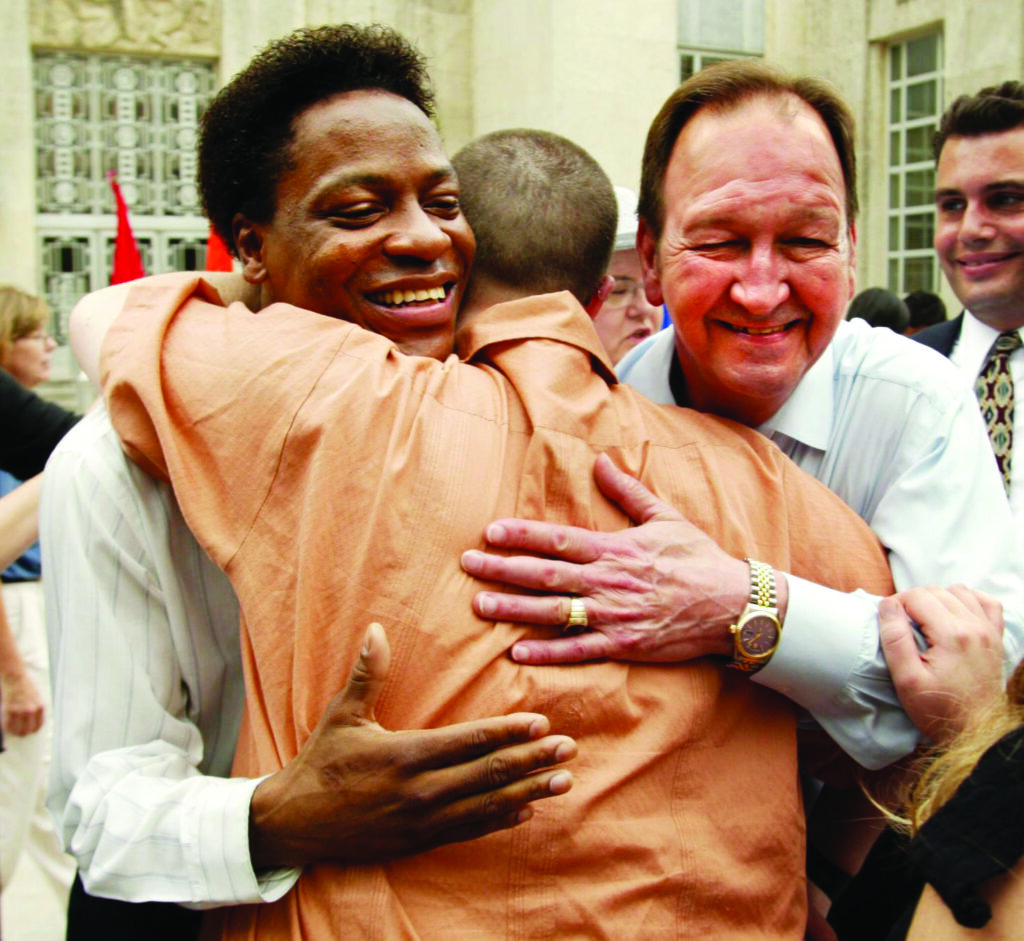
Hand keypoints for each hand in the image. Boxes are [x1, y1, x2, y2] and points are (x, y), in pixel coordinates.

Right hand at [1, 670, 44, 735]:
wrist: (15, 678)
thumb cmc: (25, 687)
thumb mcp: (36, 697)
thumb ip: (36, 709)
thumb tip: (32, 723)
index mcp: (40, 706)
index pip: (39, 725)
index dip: (34, 730)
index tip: (31, 732)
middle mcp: (32, 710)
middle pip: (28, 729)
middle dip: (24, 733)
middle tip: (21, 734)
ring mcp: (20, 711)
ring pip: (18, 730)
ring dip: (15, 732)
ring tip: (14, 732)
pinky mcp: (9, 710)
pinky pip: (8, 725)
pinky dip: (7, 728)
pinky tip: (7, 728)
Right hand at [248, 622, 576, 868]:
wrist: (294, 823)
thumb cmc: (321, 762)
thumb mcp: (342, 715)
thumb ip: (367, 674)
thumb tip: (376, 629)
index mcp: (405, 756)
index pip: (468, 742)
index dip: (507, 733)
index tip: (540, 724)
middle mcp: (420, 792)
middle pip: (487, 774)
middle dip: (531, 761)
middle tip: (567, 749)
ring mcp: (422, 822)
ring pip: (487, 806)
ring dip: (529, 792)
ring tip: (562, 782)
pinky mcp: (420, 842)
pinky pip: (469, 831)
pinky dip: (500, 821)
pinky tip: (526, 811)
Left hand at [461, 453, 774, 663]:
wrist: (732, 605)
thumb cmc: (698, 558)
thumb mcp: (664, 517)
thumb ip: (628, 491)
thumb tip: (601, 461)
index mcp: (614, 549)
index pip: (558, 540)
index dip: (522, 536)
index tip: (491, 532)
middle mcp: (608, 582)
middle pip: (545, 575)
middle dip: (503, 569)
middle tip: (467, 566)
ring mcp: (614, 616)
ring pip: (554, 612)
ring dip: (514, 608)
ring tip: (480, 605)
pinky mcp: (623, 645)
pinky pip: (579, 651)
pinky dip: (548, 653)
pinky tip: (517, 652)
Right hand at [879, 585, 1004, 744]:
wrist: (976, 733)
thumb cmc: (938, 710)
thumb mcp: (906, 680)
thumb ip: (895, 639)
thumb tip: (887, 605)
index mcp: (951, 635)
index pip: (917, 596)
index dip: (896, 603)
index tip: (889, 621)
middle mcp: (974, 627)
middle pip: (936, 591)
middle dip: (913, 600)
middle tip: (902, 623)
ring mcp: (989, 631)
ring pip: (959, 591)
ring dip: (937, 598)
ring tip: (924, 619)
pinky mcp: (995, 639)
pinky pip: (986, 602)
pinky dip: (968, 599)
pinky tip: (953, 612)